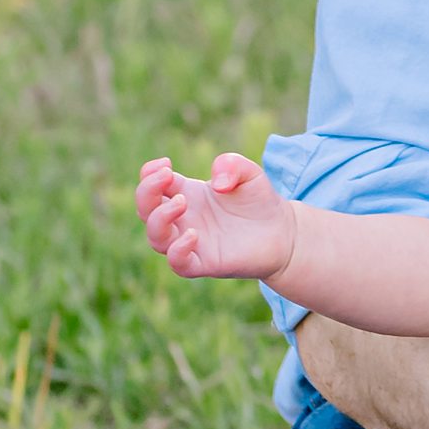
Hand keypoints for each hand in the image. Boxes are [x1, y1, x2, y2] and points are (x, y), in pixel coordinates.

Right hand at [137, 150, 296, 284]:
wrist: (282, 233)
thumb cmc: (259, 202)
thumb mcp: (250, 173)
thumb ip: (232, 165)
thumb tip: (217, 183)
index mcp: (186, 194)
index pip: (152, 185)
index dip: (149, 173)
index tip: (165, 164)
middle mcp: (183, 219)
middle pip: (146, 209)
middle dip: (147, 191)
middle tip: (167, 176)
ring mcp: (191, 242)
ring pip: (156, 237)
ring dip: (160, 218)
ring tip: (182, 202)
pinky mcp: (204, 263)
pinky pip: (178, 263)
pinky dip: (178, 251)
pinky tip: (193, 234)